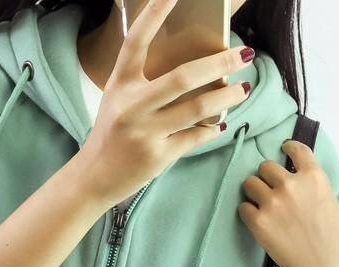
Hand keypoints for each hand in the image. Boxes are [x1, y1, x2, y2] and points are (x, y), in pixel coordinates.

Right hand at [74, 0, 254, 207]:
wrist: (94, 177)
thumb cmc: (111, 135)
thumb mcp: (119, 102)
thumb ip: (145, 85)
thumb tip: (197, 70)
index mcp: (120, 85)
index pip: (136, 42)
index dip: (154, 15)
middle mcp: (132, 107)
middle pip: (183, 78)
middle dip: (220, 62)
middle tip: (244, 54)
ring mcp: (145, 133)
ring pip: (198, 109)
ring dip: (227, 97)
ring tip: (242, 89)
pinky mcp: (157, 156)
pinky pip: (195, 138)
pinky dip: (212, 129)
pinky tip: (220, 123)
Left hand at [239, 140, 338, 266]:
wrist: (323, 266)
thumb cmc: (332, 238)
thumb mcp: (329, 201)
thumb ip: (311, 186)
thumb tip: (293, 178)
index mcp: (314, 177)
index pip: (297, 149)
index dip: (287, 147)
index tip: (282, 148)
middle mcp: (292, 184)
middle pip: (265, 166)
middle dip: (266, 177)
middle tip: (269, 190)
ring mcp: (273, 202)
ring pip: (250, 183)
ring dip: (253, 192)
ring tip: (261, 205)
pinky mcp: (257, 220)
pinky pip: (243, 207)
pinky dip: (248, 213)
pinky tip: (258, 221)